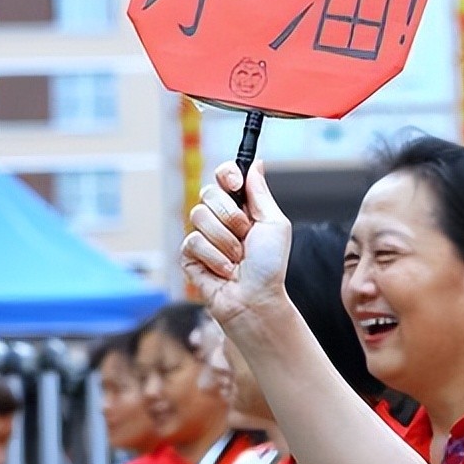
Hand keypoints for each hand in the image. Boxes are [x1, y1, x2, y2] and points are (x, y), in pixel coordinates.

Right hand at [182, 160, 291, 336]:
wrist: (257, 299)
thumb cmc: (270, 266)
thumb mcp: (274, 224)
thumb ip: (260, 193)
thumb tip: (256, 164)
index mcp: (240, 207)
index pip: (223, 176)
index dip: (226, 174)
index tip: (235, 182)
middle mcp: (219, 218)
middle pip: (209, 192)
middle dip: (231, 215)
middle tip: (245, 235)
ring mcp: (202, 236)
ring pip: (199, 216)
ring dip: (225, 241)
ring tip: (237, 259)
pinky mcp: (189, 255)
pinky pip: (193, 242)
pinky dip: (215, 258)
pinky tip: (225, 271)